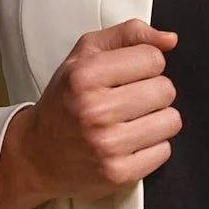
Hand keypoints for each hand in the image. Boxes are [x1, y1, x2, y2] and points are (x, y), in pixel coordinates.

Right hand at [0, 20, 180, 208]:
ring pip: (171, 120)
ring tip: (130, 121)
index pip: (153, 58)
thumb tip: (169, 40)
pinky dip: (151, 146)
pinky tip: (129, 142)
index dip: (145, 64)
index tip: (128, 75)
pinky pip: (164, 150)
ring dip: (156, 120)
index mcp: (84, 75)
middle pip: (165, 89)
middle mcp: (95, 110)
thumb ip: (128, 35)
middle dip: (151, 92)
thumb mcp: (85, 55)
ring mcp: (108, 145)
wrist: (37, 154)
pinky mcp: (119, 173)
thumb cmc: (65, 101)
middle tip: (128, 100)